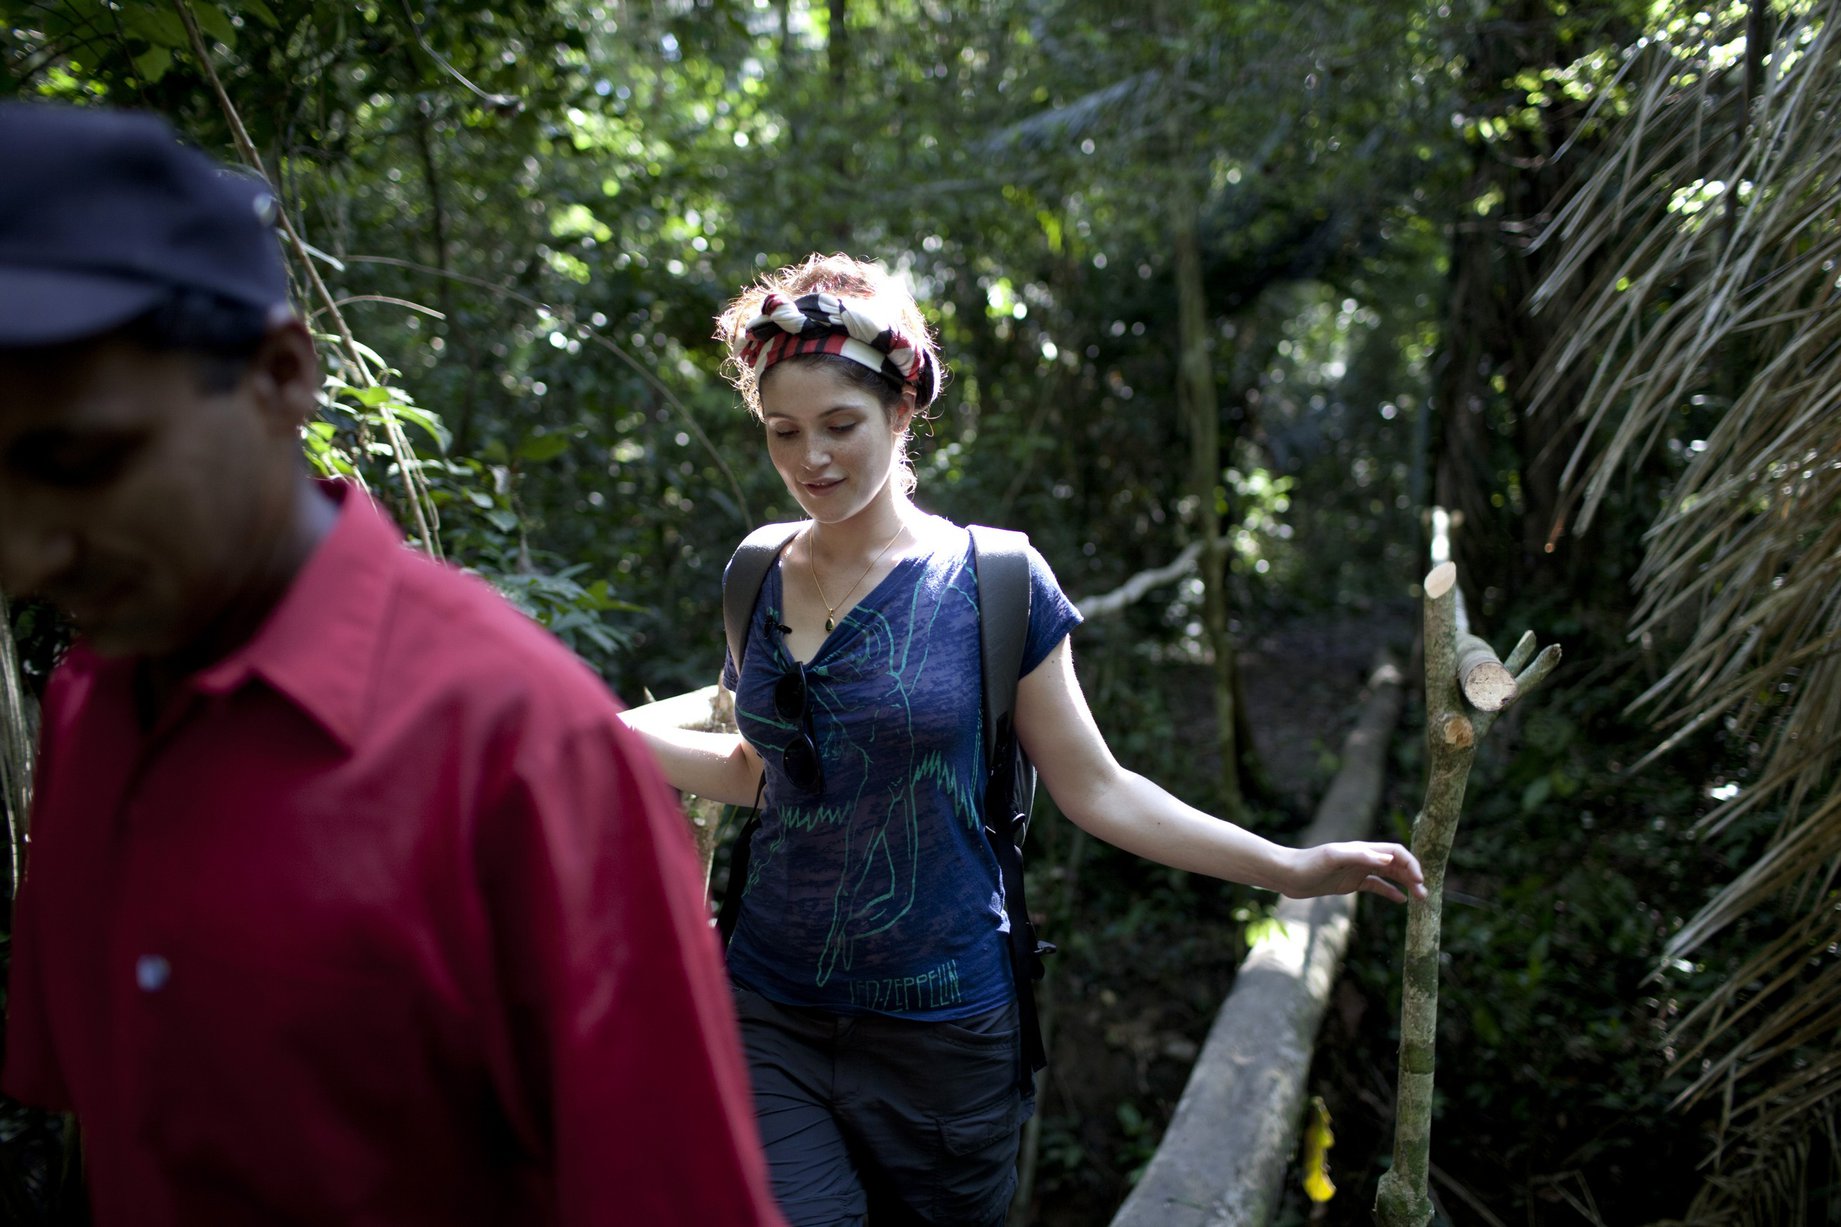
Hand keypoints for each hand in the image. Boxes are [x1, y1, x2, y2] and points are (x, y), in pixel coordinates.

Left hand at [1281, 841, 1426, 902]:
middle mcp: (1363, 857)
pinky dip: (1390, 891)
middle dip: (1413, 876)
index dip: (1410, 864)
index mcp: (1362, 849)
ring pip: (1390, 875)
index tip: (1419, 881)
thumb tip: (1387, 858)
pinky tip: (1401, 901)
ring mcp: (1358, 870)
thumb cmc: (1308, 864)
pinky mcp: (1351, 882)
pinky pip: (1376, 886)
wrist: (1288, 875)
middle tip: (1424, 895)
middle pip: (1397, 863)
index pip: (1396, 852)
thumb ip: (1359, 856)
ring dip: (1406, 884)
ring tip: (1420, 899)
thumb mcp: (1332, 858)